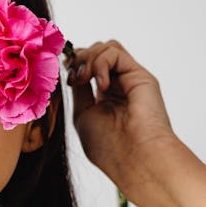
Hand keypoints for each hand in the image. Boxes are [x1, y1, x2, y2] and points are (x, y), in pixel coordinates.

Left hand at [64, 40, 178, 188]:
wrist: (134, 159)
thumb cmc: (108, 146)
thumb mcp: (83, 114)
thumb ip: (80, 90)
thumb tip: (72, 68)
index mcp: (105, 97)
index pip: (88, 66)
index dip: (73, 64)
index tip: (65, 75)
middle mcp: (119, 86)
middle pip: (96, 52)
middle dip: (78, 59)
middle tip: (74, 78)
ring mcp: (130, 80)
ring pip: (106, 47)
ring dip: (88, 58)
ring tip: (84, 79)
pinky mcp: (140, 76)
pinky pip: (115, 52)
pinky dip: (101, 63)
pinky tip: (100, 85)